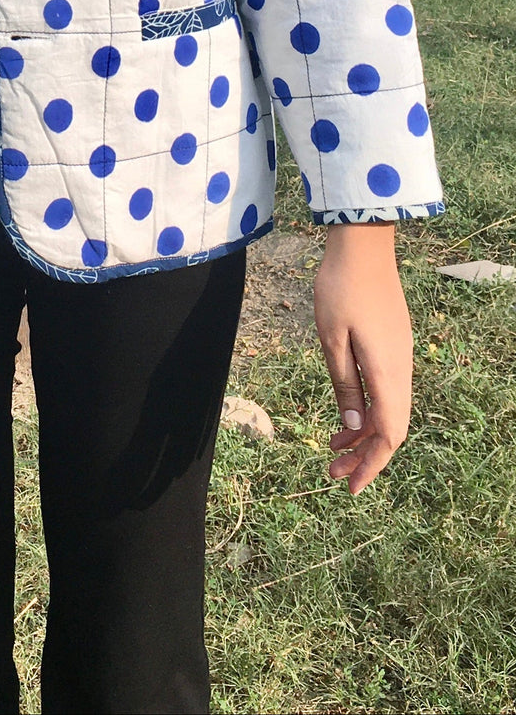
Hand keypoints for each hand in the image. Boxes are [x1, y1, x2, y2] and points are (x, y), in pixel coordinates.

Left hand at [312, 221, 412, 494]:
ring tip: (332, 448)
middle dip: (364, 456)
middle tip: (332, 472)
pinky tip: (345, 414)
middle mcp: (401, 369)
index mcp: (387, 372)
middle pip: (391, 428)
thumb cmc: (340, 289)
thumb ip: (345, 385)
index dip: (371, 464)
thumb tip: (356, 428)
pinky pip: (386, 391)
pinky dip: (367, 410)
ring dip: (363, 434)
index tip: (349, 486)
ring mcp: (400, 357)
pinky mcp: (393, 345)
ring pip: (389, 410)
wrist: (363, 245)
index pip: (388, 434)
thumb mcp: (332, 340)